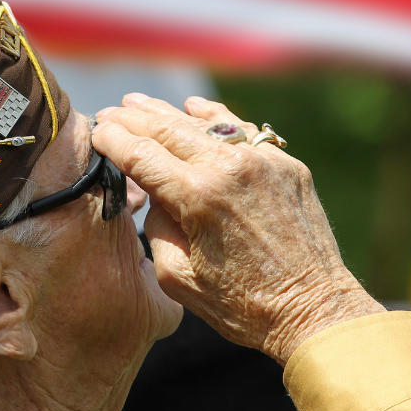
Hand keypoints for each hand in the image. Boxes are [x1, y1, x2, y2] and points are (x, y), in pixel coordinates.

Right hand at [93, 94, 384, 364]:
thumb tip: (155, 194)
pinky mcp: (285, 163)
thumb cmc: (243, 304)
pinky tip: (195, 109)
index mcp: (197, 196)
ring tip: (140, 102)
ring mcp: (262, 160)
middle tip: (111, 111)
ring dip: (168, 112)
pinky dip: (214, 118)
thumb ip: (156, 226)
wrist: (314, 308)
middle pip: (167, 128)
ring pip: (204, 123)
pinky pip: (242, 130)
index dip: (113, 139)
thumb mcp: (178, 278)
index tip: (96, 130)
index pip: (141, 154)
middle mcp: (229, 167)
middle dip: (133, 118)